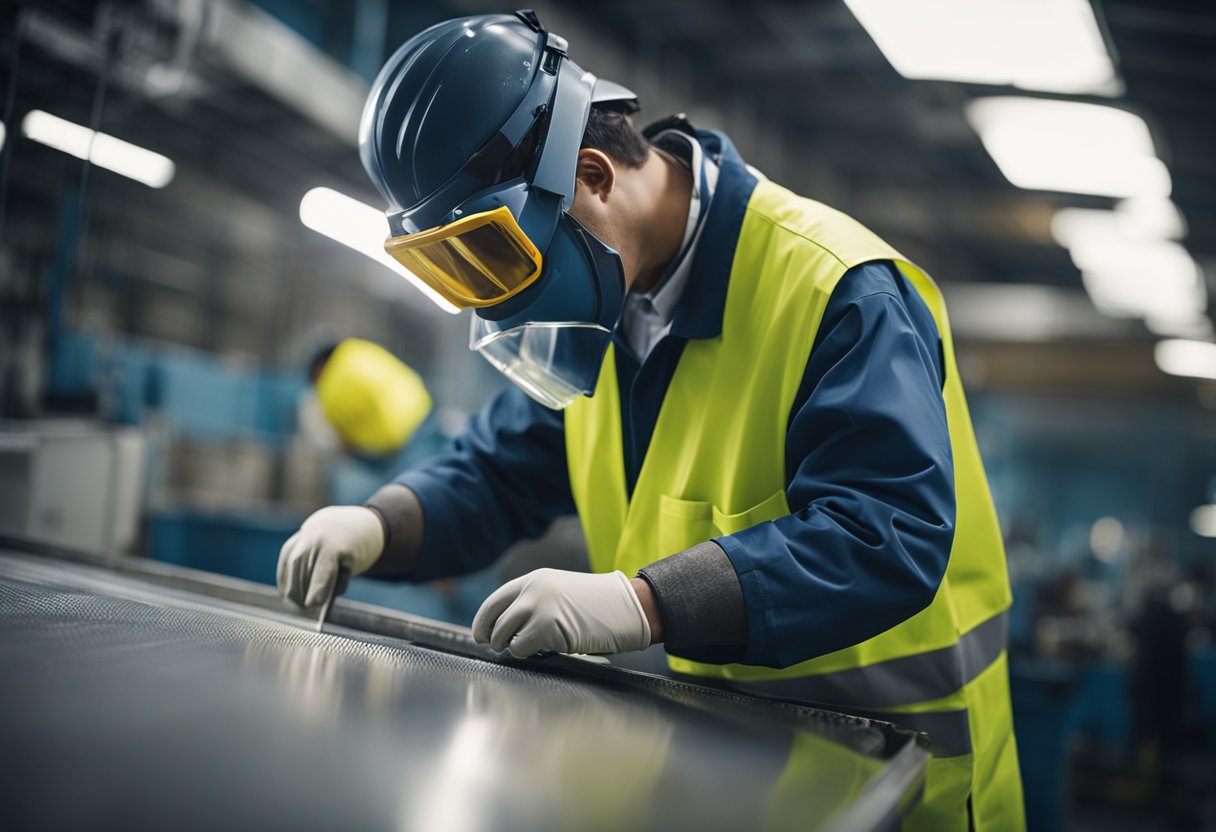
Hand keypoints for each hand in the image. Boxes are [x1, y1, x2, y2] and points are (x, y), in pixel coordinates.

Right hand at [277, 506, 384, 607]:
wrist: (338, 526)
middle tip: (314, 610)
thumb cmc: (348, 551)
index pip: (322, 573)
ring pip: (289, 586)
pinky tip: (301, 589)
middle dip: (306, 603)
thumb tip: (314, 603)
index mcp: (333, 547)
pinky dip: (291, 589)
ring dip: (298, 599)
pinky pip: (284, 580)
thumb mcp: (353, 567)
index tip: (313, 605)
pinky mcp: (286, 551)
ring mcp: (296, 546)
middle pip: (301, 585)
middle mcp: (310, 544)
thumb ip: (337, 584)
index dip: (317, 590)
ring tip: (311, 596)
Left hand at [472, 568, 651, 657]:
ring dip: (511, 647)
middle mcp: (532, 590)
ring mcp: (538, 607)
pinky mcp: (546, 627)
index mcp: (535, 579)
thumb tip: (508, 627)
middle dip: (493, 639)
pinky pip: (520, 648)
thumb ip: (536, 601)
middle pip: (495, 621)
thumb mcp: (560, 592)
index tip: (480, 635)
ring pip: (503, 635)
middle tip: (500, 649)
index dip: (483, 621)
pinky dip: (526, 654)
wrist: (626, 606)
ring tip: (529, 647)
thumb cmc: (598, 605)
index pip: (495, 601)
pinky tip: (544, 649)